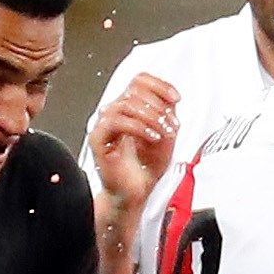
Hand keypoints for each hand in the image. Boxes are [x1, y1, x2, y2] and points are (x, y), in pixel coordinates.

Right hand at [88, 75, 179, 214]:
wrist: (136, 193)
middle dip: (159, 106)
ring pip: (126, 103)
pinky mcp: (98, 139)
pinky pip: (114, 121)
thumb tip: (170, 100)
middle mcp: (116, 113)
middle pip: (134, 89)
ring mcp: (105, 125)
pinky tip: (150, 137)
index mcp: (130, 108)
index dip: (159, 85)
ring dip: (151, 117)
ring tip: (162, 133)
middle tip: (170, 124)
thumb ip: (167, 114)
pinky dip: (137, 127)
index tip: (176, 98)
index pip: (139, 81)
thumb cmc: (146, 167)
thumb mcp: (167, 135)